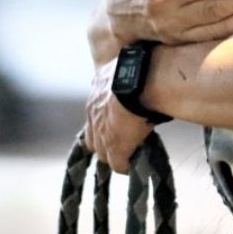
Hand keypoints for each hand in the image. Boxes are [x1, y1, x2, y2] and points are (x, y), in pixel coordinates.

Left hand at [84, 58, 152, 173]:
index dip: (104, 120)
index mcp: (97, 91)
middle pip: (92, 136)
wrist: (139, 81)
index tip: (116, 121)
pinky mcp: (115, 148)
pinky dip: (125, 165)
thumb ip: (123, 75)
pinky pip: (119, 164)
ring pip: (102, 152)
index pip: (94, 113)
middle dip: (103, 140)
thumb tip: (136, 72)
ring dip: (113, 154)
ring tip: (126, 154)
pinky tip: (133, 164)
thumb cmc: (137, 69)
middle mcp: (94, 113)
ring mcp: (102, 133)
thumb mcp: (125, 68)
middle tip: (119, 141)